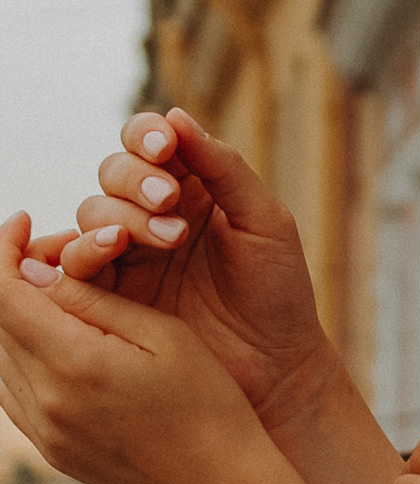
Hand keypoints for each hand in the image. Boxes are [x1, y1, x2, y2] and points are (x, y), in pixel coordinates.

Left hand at [0, 213, 271, 483]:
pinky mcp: (49, 449)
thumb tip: (37, 272)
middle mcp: (45, 401)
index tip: (22, 221)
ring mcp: (42, 432)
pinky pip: (10, 390)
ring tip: (45, 290)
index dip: (3, 248)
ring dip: (11, 315)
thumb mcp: (162, 334)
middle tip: (38, 249)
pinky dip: (17, 352)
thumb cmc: (209, 404)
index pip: (5, 292)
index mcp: (74, 364)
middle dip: (7, 276)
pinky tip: (49, 336)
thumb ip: (93, 299)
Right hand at [41, 110, 337, 430]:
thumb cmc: (278, 293)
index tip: (163, 145)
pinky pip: (77, 262)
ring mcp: (127, 255)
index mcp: (192, 188)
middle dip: (136, 180)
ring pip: (93, 212)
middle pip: (114, 173)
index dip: (146, 135)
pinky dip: (85, 248)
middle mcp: (152, 215)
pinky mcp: (110, 296)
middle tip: (170, 203)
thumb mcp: (264, 223)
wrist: (275, 368)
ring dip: (121, 214)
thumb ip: (224, 169)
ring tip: (169, 238)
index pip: (149, 143)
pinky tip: (115, 249)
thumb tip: (176, 115)